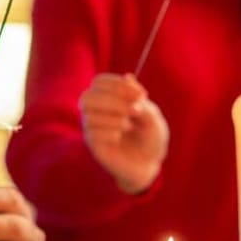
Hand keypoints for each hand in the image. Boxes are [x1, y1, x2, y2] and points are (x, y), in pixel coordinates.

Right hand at [80, 73, 168, 193]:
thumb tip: (128, 77)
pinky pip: (92, 134)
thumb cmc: (150, 137)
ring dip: (114, 118)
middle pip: (87, 97)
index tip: (142, 95)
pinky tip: (119, 137)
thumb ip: (140, 99)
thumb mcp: (152, 117)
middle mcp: (96, 111)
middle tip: (135, 110)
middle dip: (113, 101)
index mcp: (108, 98)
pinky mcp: (93, 145)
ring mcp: (92, 128)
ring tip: (129, 126)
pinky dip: (109, 132)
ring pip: (89, 116)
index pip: (99, 82)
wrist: (149, 163)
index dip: (118, 84)